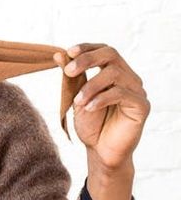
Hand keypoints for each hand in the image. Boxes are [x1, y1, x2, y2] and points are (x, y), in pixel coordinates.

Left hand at [53, 43, 150, 169]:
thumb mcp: (75, 97)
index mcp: (113, 72)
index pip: (104, 50)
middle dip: (87, 59)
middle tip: (69, 71)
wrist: (100, 151)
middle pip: (112, 54)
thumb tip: (57, 54)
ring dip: (91, 86)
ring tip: (78, 102)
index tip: (69, 52)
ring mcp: (136, 91)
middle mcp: (128, 77)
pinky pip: (122, 94)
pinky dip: (101, 99)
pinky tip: (89, 108)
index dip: (87, 48)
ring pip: (115, 74)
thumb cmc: (91, 124)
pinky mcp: (141, 106)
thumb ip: (70, 76)